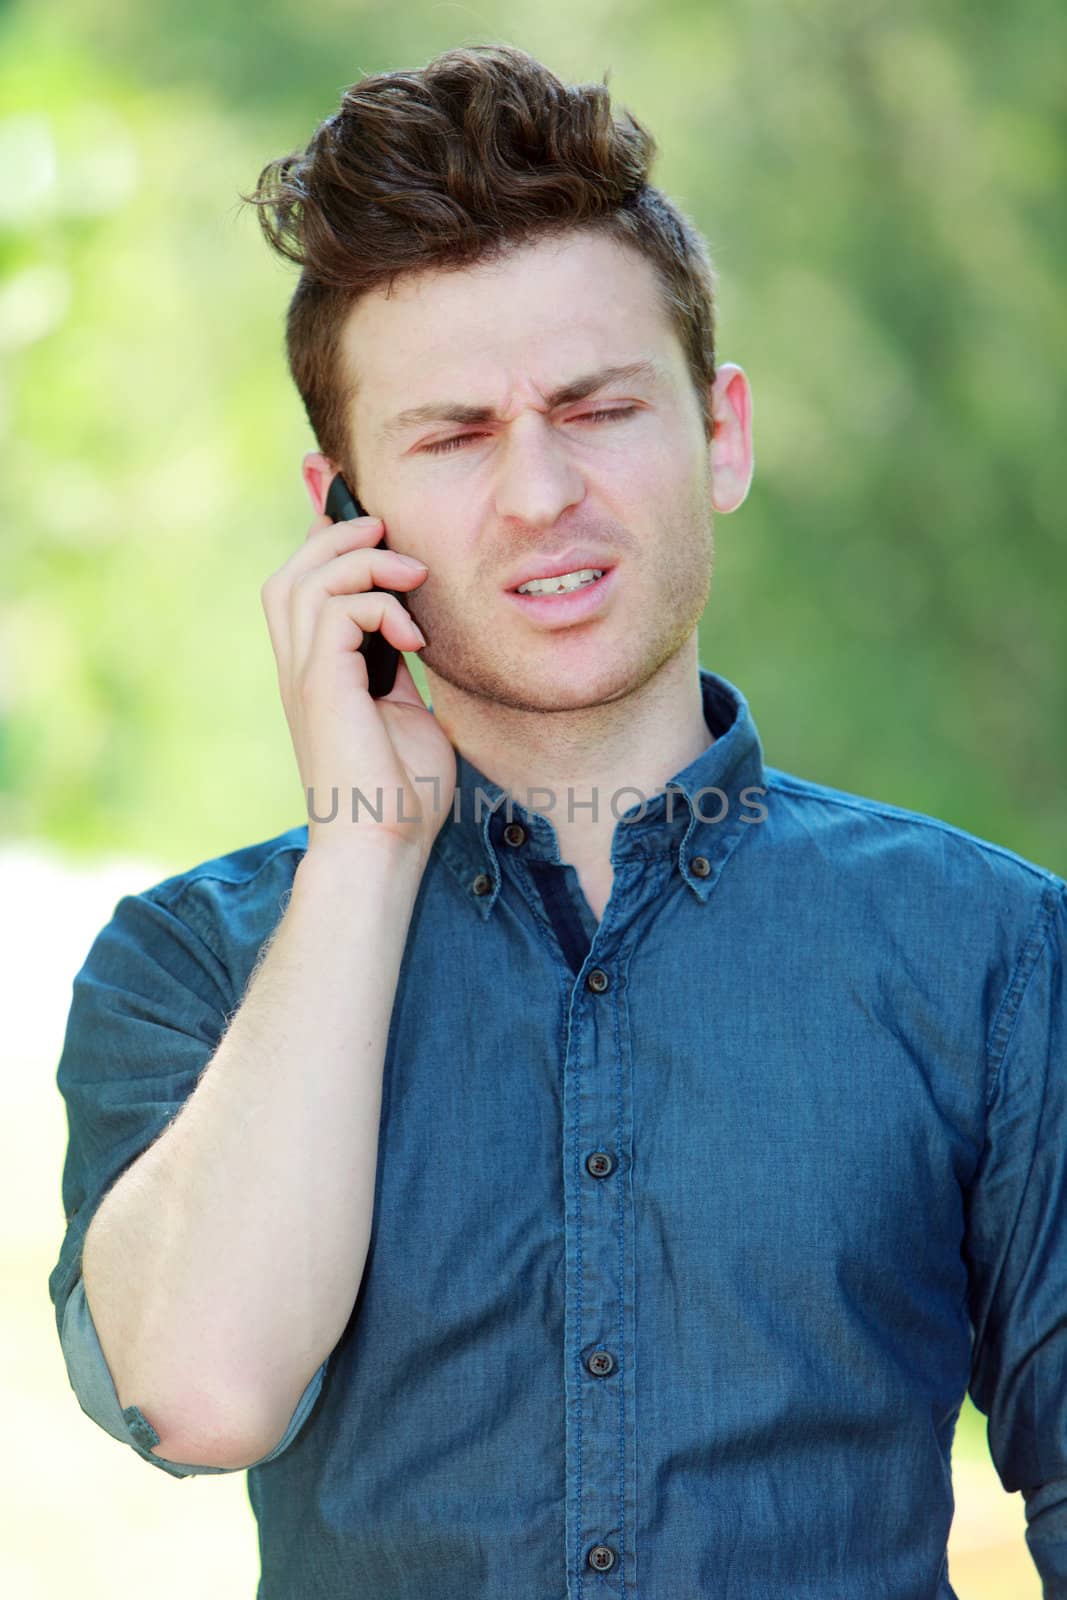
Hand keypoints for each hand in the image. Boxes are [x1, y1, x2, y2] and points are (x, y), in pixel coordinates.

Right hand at [260, 510, 456, 860]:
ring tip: (413, 577)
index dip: (329, 546)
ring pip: (308, 579)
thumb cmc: (401, 796)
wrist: (383, 846)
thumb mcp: (407, 713)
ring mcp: (304, 676)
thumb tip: (411, 629)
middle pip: (290, 573)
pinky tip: (415, 640)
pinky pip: (339, 609)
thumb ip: (398, 668)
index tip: (380, 530)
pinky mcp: (321, 686)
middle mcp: (299, 669)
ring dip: (366, 562)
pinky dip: (381, 605)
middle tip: (393, 539)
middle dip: (339, 537)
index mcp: (316, 674)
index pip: (302, 588)